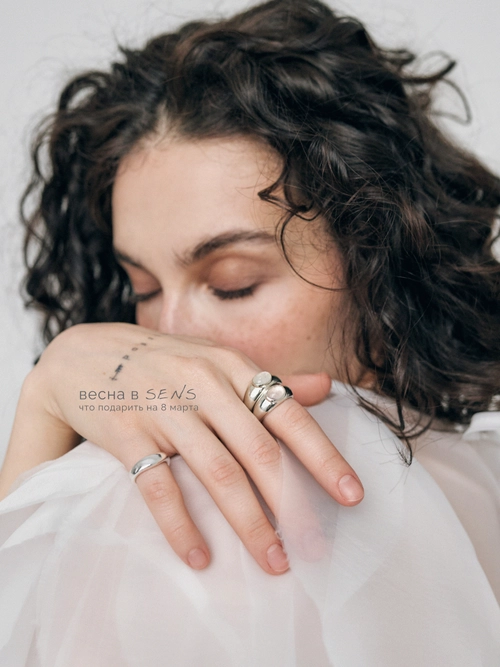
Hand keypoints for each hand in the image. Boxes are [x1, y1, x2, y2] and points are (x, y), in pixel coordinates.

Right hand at [1, 322, 363, 574]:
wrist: (86, 356)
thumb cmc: (166, 363)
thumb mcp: (219, 361)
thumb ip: (271, 379)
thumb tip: (328, 385)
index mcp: (231, 367)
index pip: (288, 414)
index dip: (322, 456)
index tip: (351, 495)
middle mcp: (203, 384)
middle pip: (257, 450)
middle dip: (291, 503)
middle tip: (315, 546)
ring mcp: (164, 409)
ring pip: (216, 472)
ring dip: (248, 522)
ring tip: (273, 560)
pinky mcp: (127, 434)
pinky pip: (158, 487)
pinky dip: (181, 525)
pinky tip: (201, 557)